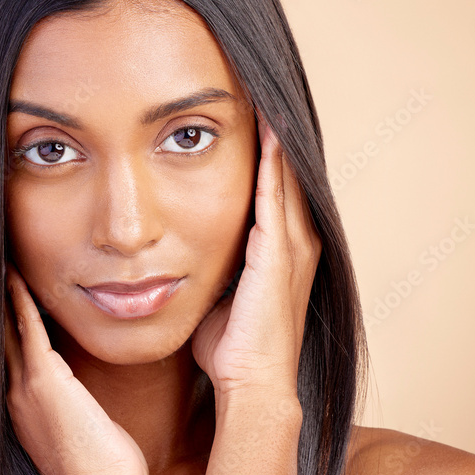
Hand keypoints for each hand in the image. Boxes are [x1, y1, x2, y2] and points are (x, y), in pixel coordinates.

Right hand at [4, 261, 149, 474]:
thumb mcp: (77, 440)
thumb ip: (72, 418)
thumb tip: (85, 409)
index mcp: (20, 412)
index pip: (3, 360)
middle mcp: (14, 398)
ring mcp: (25, 389)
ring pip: (4, 329)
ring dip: (0, 295)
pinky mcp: (45, 380)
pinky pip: (27, 329)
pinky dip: (19, 299)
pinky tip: (14, 274)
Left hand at [191, 112, 321, 402]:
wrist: (251, 385)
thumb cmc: (230, 350)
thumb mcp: (218, 297)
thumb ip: (208, 272)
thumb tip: (178, 264)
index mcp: (280, 252)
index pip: (274, 190)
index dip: (266, 155)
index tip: (250, 118)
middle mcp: (296, 243)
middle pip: (286, 175)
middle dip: (275, 136)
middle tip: (262, 89)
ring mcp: (292, 248)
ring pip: (285, 178)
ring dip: (276, 139)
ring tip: (266, 96)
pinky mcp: (278, 255)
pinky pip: (275, 196)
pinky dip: (272, 162)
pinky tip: (266, 130)